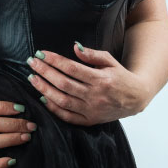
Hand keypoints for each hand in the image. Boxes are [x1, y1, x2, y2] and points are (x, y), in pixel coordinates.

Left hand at [25, 44, 151, 125]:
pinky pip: (67, 116)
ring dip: (44, 89)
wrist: (135, 98)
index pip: (72, 68)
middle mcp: (95, 95)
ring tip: (33, 78)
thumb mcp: (110, 61)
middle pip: (64, 83)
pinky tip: (43, 97)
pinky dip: (53, 108)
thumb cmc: (120, 77)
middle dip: (45, 72)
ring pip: (62, 100)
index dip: (54, 60)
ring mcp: (91, 110)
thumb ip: (92, 54)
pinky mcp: (89, 121)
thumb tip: (75, 46)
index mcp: (101, 79)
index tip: (41, 53)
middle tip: (32, 63)